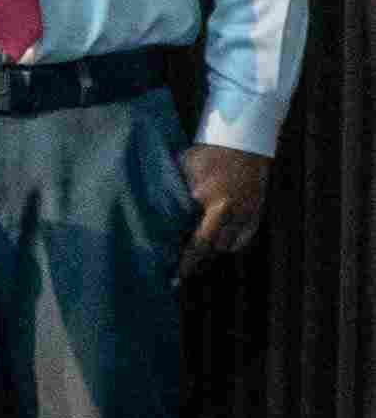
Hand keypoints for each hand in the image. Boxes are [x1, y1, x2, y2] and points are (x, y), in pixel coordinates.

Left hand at [183, 143, 271, 267]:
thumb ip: (175, 196)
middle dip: (198, 261)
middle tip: (181, 270)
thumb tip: (158, 219)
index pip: (198, 243)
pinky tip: (217, 242)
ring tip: (196, 257)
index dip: (186, 263)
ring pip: (230, 246)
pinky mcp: (258, 211)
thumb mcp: (183, 172)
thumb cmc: (207, 153)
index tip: (175, 277)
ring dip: (213, 252)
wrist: (243, 140)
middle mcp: (234, 213)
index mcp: (215, 203)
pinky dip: (231, 243)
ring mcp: (250, 213)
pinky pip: (245, 238)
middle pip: (214, 249)